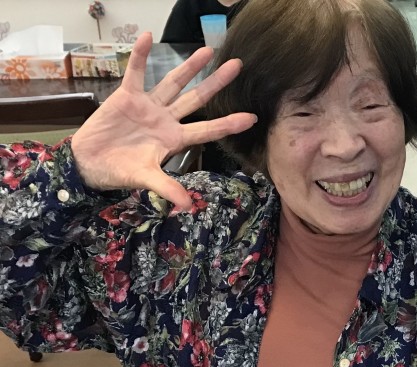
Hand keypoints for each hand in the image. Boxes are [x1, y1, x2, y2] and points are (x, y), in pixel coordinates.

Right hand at [71, 32, 256, 210]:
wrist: (91, 163)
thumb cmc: (120, 171)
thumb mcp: (145, 179)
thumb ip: (167, 188)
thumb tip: (188, 205)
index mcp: (175, 139)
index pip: (207, 130)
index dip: (228, 124)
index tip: (252, 117)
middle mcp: (166, 120)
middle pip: (196, 99)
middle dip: (216, 83)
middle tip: (237, 65)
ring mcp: (149, 106)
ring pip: (173, 82)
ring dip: (189, 66)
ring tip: (207, 50)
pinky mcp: (127, 96)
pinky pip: (134, 72)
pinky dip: (139, 56)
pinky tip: (146, 37)